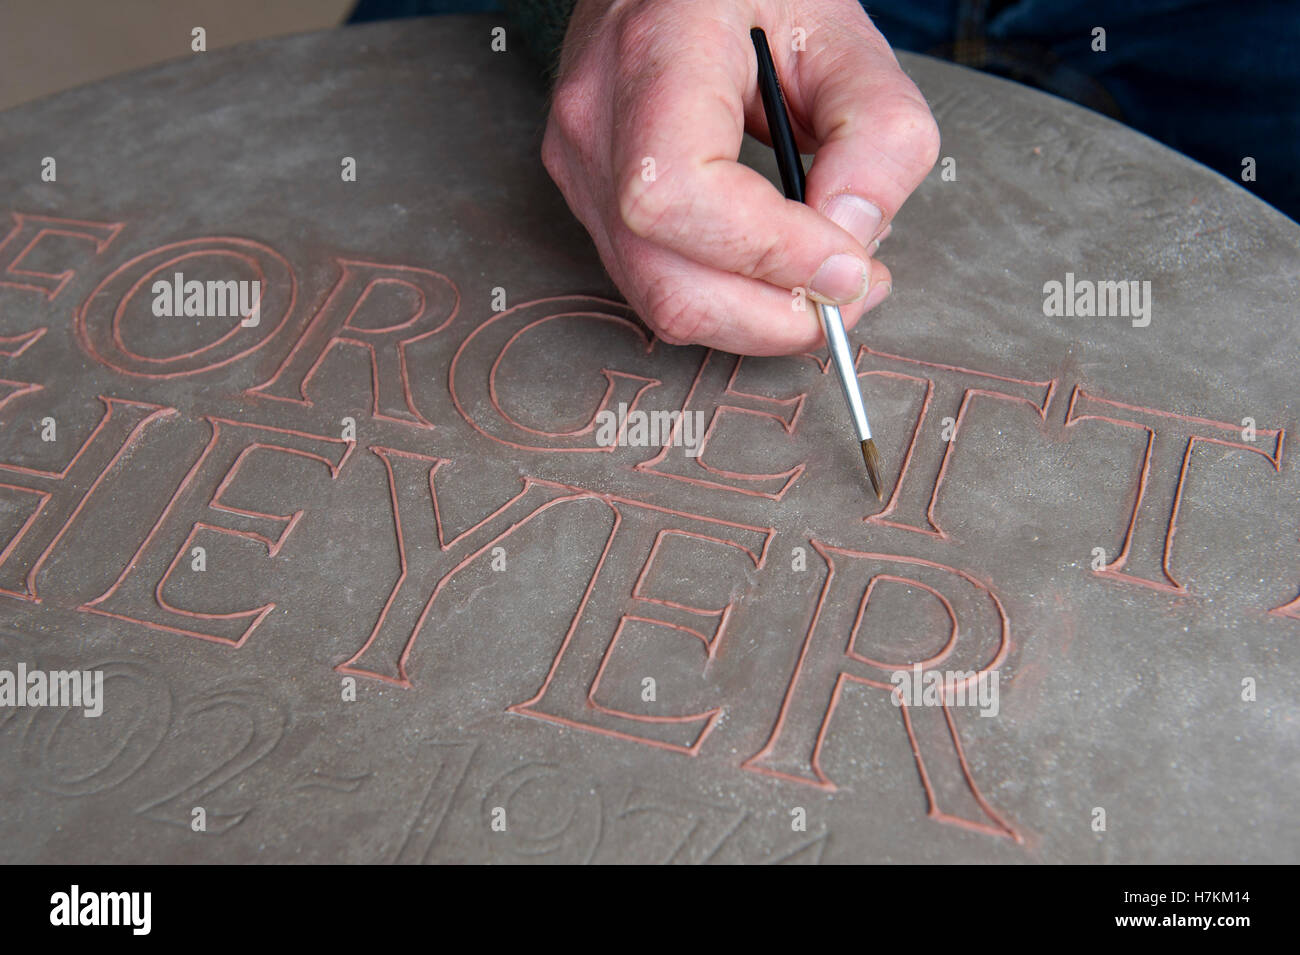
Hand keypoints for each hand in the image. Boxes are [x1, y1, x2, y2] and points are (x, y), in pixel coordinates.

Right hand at [541, 0, 939, 355]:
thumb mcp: (845, 37)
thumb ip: (879, 134)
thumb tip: (854, 243)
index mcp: (656, 52)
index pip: (683, 192)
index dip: (770, 252)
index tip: (848, 266)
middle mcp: (597, 119)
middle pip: (666, 276)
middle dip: (772, 315)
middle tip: (851, 295)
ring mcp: (582, 168)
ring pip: (659, 300)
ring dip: (756, 320)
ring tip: (822, 289)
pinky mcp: (591, 203)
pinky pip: (658, 286)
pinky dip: (729, 304)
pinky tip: (777, 278)